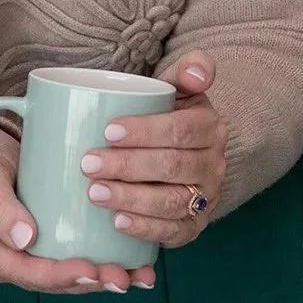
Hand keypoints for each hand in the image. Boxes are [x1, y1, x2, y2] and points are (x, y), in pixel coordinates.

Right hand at [0, 122, 156, 293]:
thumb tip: (24, 240)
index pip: (24, 272)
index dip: (59, 277)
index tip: (91, 270)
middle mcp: (5, 261)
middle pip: (50, 282)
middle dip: (89, 283)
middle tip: (123, 278)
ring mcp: (26, 256)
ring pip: (65, 278)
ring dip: (101, 280)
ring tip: (136, 277)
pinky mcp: (46, 245)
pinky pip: (73, 261)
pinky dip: (103, 267)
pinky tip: (135, 270)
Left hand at [79, 51, 227, 249]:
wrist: (180, 151)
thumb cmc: (167, 115)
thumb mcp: (177, 88)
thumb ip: (188, 70)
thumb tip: (197, 71)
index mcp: (210, 128)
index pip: (181, 130)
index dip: (145, 132)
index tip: (107, 131)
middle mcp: (213, 164)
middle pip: (172, 167)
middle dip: (128, 167)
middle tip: (88, 164)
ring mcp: (205, 198)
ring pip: (172, 202)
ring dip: (131, 199)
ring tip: (95, 192)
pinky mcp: (193, 225)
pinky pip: (174, 232)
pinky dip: (145, 228)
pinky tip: (117, 221)